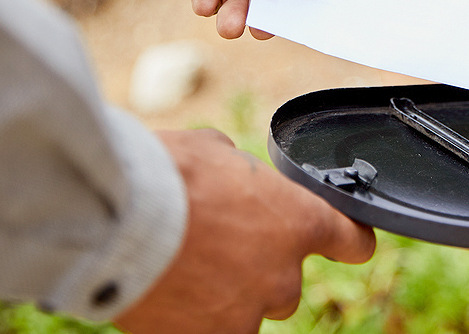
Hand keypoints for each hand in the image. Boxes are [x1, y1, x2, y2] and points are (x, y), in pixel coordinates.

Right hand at [114, 129, 375, 332]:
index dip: (348, 240)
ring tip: (182, 268)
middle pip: (287, 285)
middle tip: (217, 244)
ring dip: (223, 296)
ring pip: (245, 314)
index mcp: (299, 223)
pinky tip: (164, 289)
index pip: (352, 242)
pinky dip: (189, 317)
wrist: (116, 221)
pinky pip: (205, 331)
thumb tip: (233, 174)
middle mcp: (281, 277)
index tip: (347, 242)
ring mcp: (242, 317)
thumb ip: (241, 173)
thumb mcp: (216, 152)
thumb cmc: (167, 175)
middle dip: (259, 268)